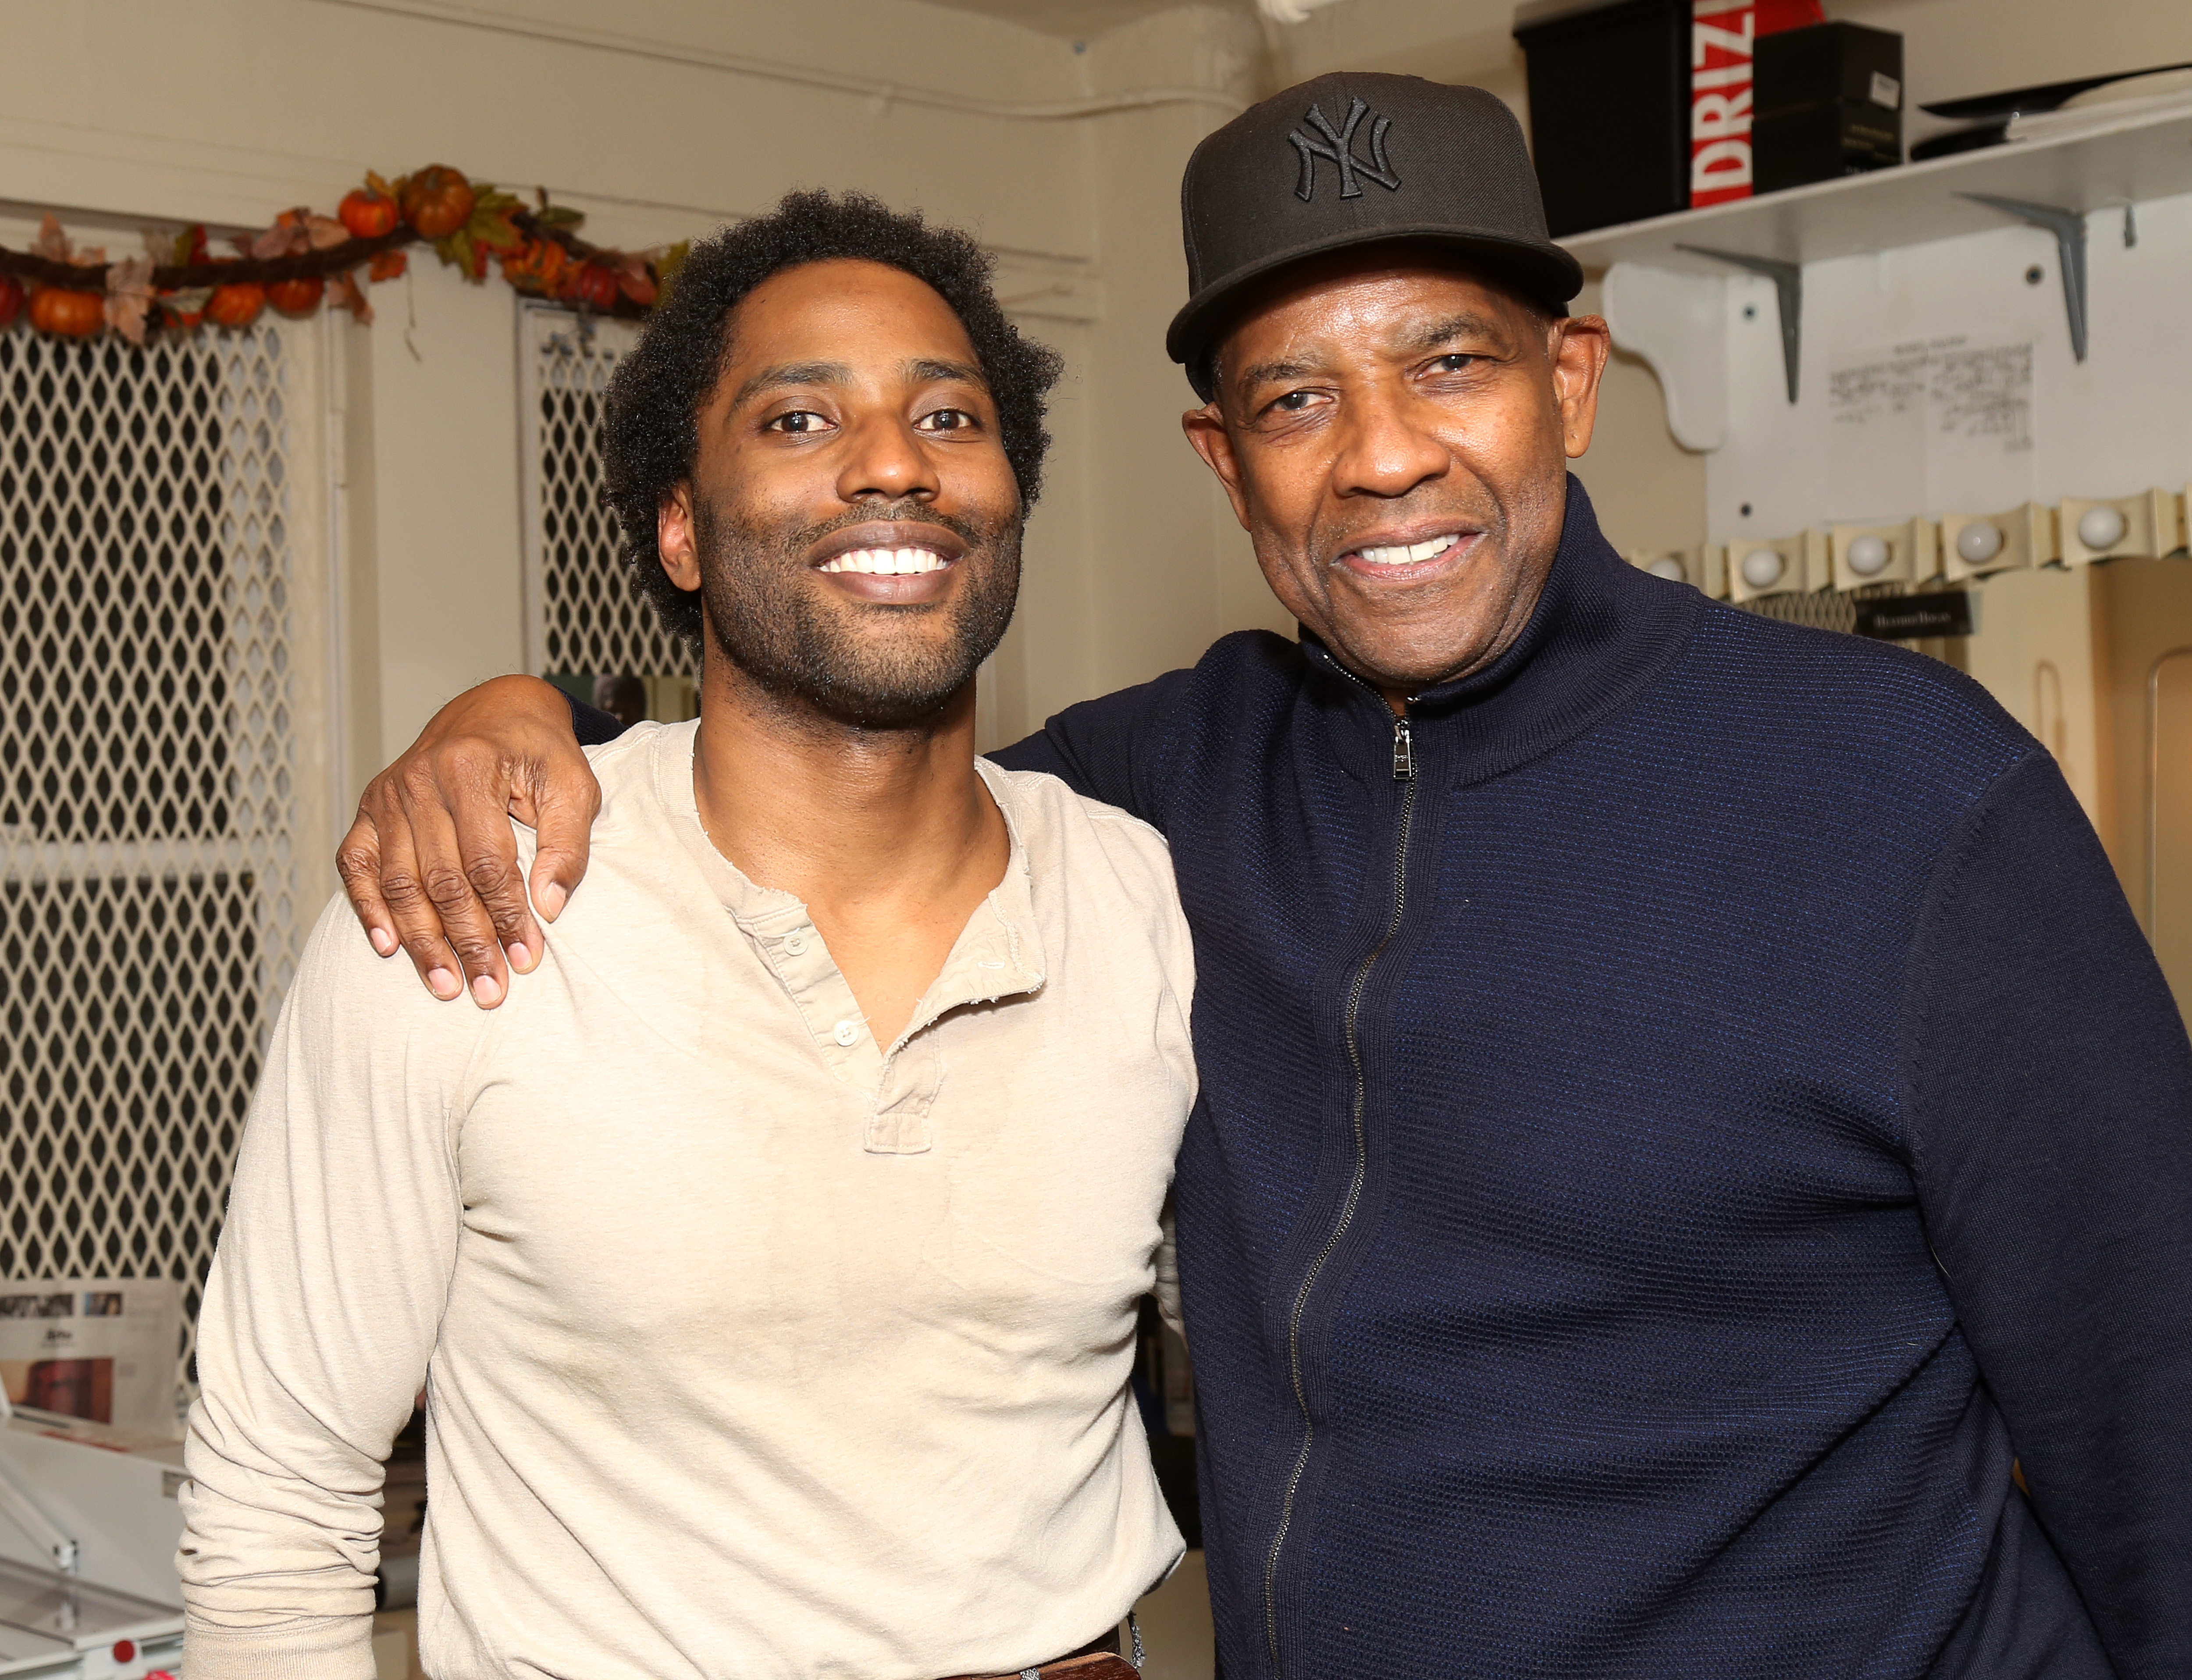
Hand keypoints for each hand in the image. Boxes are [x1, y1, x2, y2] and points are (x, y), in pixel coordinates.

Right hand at [336, 675, 602, 1006]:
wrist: (494, 711)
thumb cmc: (538, 751)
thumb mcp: (573, 785)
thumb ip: (567, 844)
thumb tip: (548, 906)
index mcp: (471, 768)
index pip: (487, 861)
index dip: (506, 916)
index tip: (525, 959)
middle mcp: (419, 781)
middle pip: (441, 879)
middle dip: (466, 941)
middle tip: (488, 990)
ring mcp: (388, 796)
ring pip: (400, 882)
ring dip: (422, 940)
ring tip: (447, 984)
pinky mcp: (369, 810)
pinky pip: (357, 865)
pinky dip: (369, 908)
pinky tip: (389, 947)